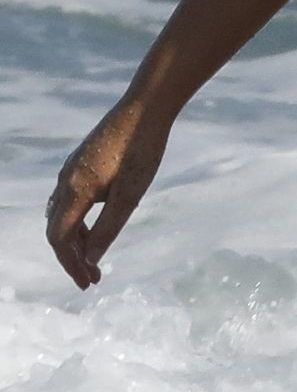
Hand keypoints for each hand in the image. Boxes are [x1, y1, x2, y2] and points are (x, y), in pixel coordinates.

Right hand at [45, 101, 171, 290]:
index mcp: (75, 190)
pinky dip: (77, 221)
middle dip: (72, 257)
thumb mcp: (130, 195)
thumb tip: (90, 260)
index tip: (88, 284)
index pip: (59, 239)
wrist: (145, 108)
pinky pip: (69, 199)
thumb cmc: (142, 150)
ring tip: (94, 259)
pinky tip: (94, 228)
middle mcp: (66, 180)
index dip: (70, 265)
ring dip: (75, 240)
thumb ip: (108, 228)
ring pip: (62, 214)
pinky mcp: (81, 162)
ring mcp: (71, 169)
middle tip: (94, 278)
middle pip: (57, 229)